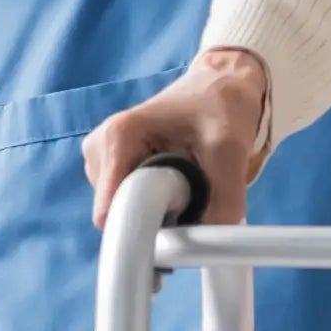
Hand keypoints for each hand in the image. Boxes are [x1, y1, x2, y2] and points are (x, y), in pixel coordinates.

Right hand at [85, 48, 269, 228]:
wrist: (219, 86)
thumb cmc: (221, 107)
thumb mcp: (231, 150)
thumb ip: (224, 200)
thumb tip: (209, 244)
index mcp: (118, 137)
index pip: (111, 211)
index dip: (142, 231)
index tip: (172, 240)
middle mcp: (100, 148)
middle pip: (118, 214)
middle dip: (154, 216)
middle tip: (190, 191)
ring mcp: (101, 160)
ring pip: (123, 212)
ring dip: (156, 208)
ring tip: (185, 178)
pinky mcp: (112, 169)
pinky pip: (128, 204)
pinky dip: (153, 202)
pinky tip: (173, 179)